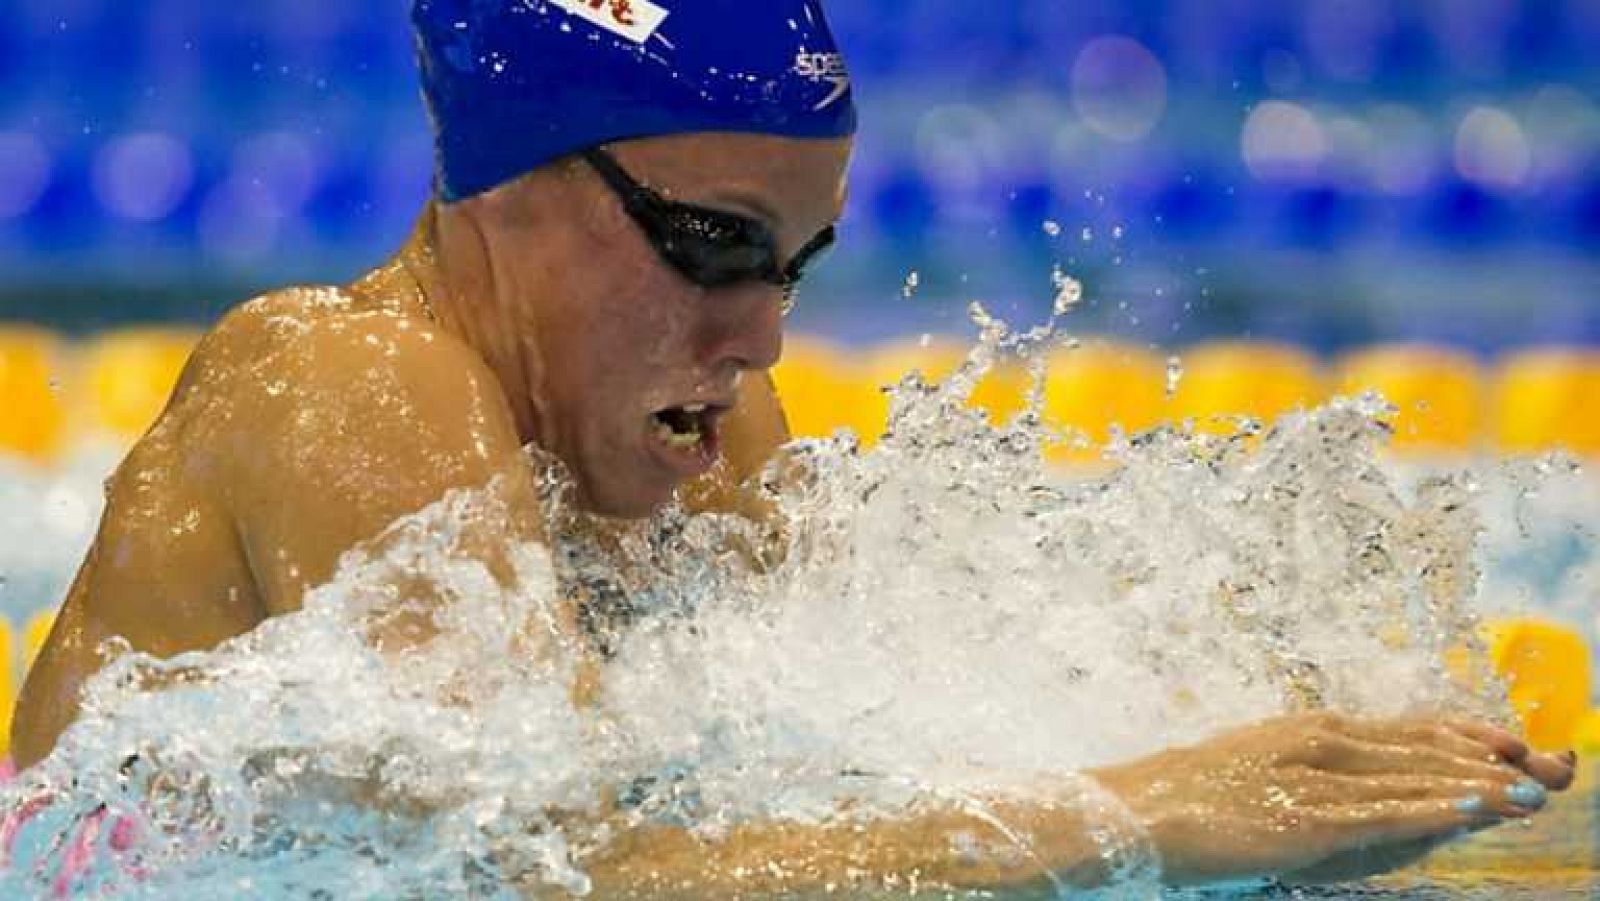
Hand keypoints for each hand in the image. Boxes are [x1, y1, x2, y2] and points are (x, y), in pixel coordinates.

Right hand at [1091, 712, 1574, 885]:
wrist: (1134, 814)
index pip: (1407, 729)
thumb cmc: (1191, 798)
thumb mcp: (1260, 771)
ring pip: (1414, 777)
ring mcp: (1314, 780)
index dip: (1468, 734)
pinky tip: (1476, 806)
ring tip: (1534, 788)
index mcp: (1310, 730)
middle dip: (1494, 759)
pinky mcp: (1306, 819)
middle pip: (1424, 749)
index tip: (1516, 739)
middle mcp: (1320, 744)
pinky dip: (1437, 806)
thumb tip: (1371, 786)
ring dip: (1480, 783)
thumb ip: (1318, 775)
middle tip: (1557, 766)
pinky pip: (1385, 812)